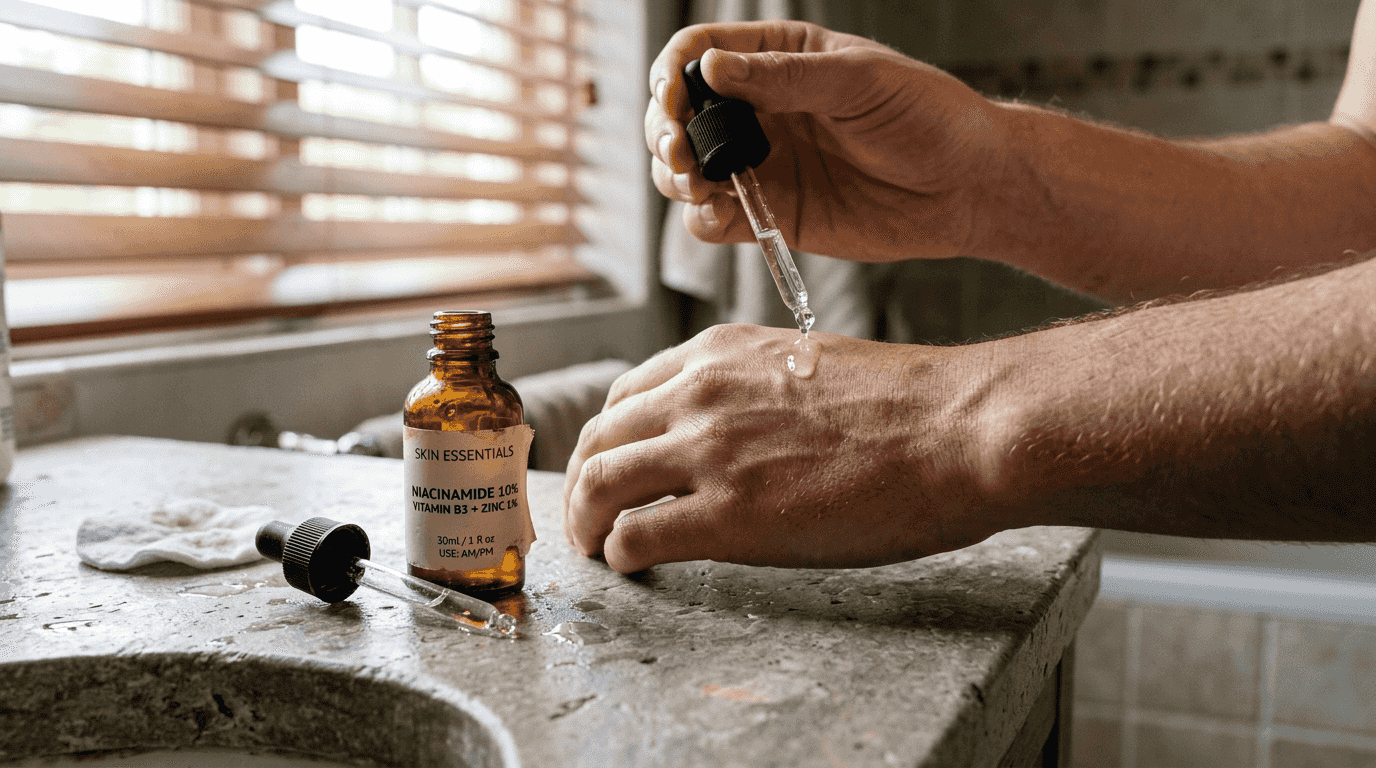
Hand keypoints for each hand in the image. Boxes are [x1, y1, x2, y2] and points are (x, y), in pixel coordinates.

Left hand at [560, 324, 1006, 572]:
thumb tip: (735, 432)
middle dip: (580, 484)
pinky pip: (637, 537)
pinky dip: (621, 556)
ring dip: (585, 523)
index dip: (606, 440)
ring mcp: (709, 452)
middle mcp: (700, 393)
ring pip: (600, 485)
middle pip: (599, 439)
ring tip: (593, 550)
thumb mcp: (808, 368)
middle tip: (585, 519)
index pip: (627, 396)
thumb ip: (752, 389)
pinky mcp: (727, 514)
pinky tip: (635, 567)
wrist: (957, 430)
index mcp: (720, 353)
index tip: (607, 469)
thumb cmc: (907, 407)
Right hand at [646, 21, 1006, 262]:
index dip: (674, 75)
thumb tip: (714, 69)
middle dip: (666, 131)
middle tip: (682, 152)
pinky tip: (720, 212)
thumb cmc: (928, 117)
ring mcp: (762, 163)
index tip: (675, 99)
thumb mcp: (859, 81)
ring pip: (686, 169)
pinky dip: (702, 219)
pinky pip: (714, 219)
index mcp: (778, 58)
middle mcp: (761, 110)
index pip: (700, 54)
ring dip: (676, 177)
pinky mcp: (772, 213)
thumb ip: (785, 77)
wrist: (967, 188)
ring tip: (698, 183)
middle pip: (680, 115)